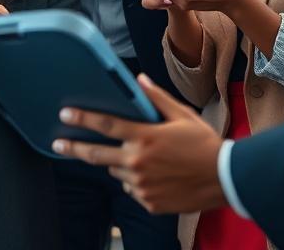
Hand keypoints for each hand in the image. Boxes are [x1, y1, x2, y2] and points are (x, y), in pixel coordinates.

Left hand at [52, 74, 227, 213]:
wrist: (225, 179)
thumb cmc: (204, 143)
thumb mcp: (182, 115)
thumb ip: (156, 98)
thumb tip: (139, 80)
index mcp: (144, 137)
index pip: (105, 125)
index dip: (82, 118)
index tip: (64, 115)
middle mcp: (138, 162)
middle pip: (96, 154)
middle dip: (74, 147)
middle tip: (58, 142)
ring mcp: (141, 185)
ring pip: (118, 172)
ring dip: (122, 164)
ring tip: (148, 159)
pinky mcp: (148, 202)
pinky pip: (133, 190)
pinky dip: (138, 182)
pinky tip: (157, 176)